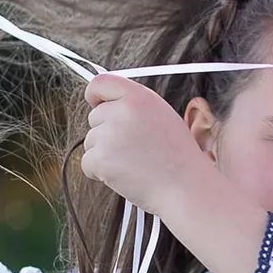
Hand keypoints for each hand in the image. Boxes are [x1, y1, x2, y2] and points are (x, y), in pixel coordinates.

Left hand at [80, 72, 201, 209]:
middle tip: (134, 148)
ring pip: (91, 141)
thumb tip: (105, 103)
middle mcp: (123, 111)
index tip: (95, 103)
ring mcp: (110, 135)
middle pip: (94, 116)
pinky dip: (100, 172)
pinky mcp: (101, 159)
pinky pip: (87, 163)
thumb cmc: (177, 157)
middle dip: (107, 132)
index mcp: (140, 97)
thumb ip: (134, 105)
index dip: (94, 94)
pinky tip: (125, 175)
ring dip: (105, 154)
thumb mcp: (162, 116)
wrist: (185, 188)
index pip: (101, 83)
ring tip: (134, 163)